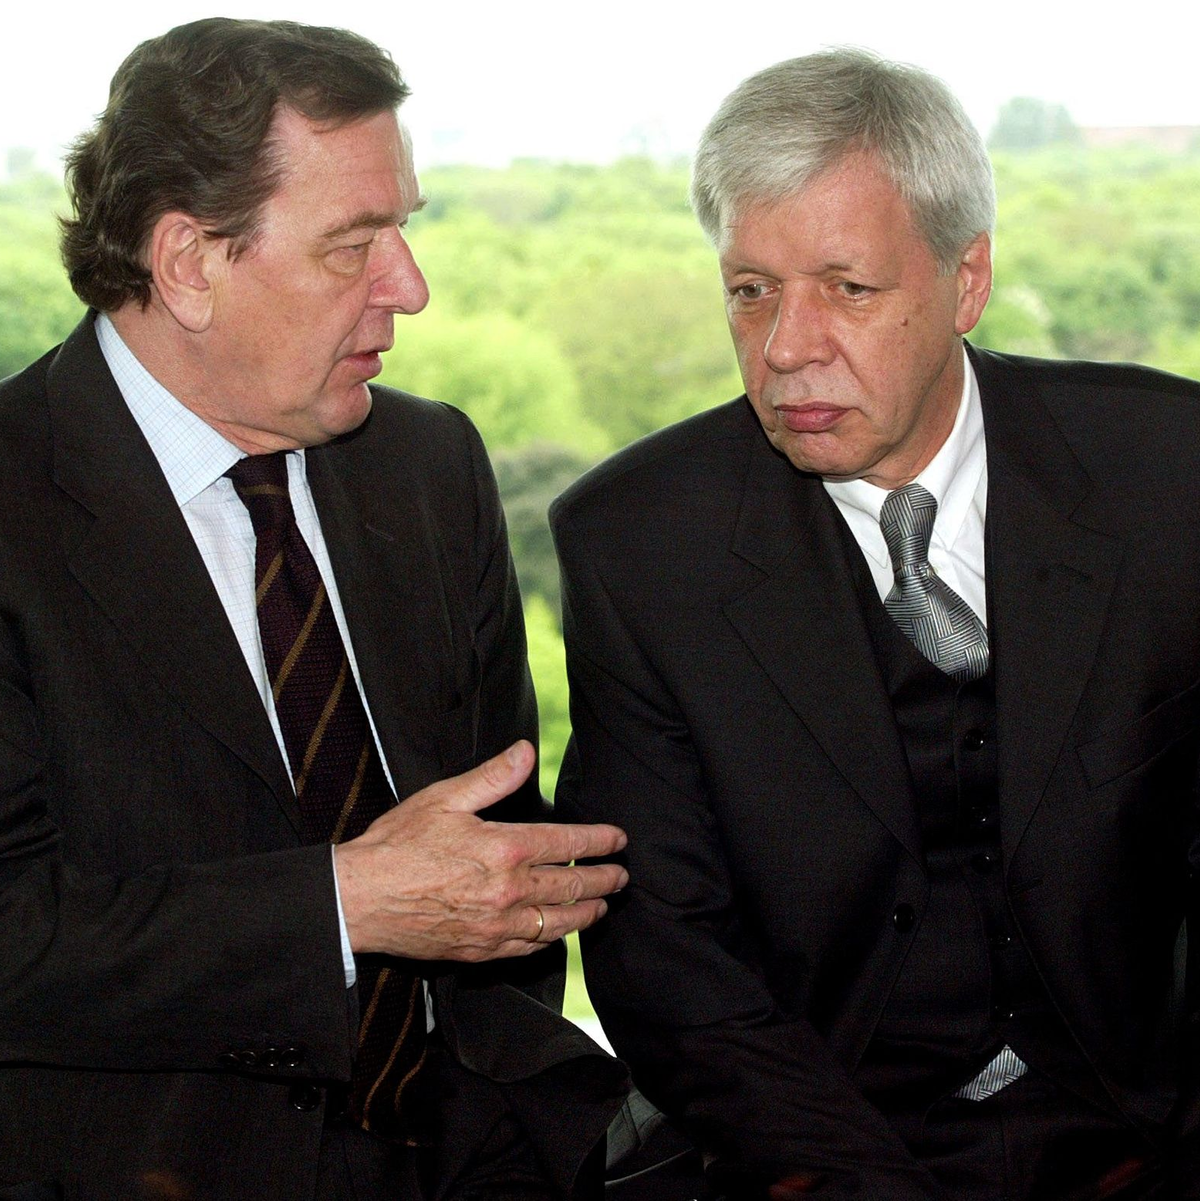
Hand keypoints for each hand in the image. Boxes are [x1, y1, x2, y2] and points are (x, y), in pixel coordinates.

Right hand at [333, 740, 627, 960]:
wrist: (359, 899)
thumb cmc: (397, 845)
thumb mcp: (445, 798)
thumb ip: (493, 777)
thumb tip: (526, 752)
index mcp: (504, 848)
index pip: (567, 843)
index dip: (599, 841)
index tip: (618, 840)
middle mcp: (508, 890)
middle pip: (571, 885)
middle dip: (603, 879)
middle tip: (622, 876)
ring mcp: (496, 925)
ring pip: (558, 922)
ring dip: (587, 912)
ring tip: (603, 905)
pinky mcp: (480, 950)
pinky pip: (529, 947)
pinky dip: (552, 938)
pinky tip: (559, 933)